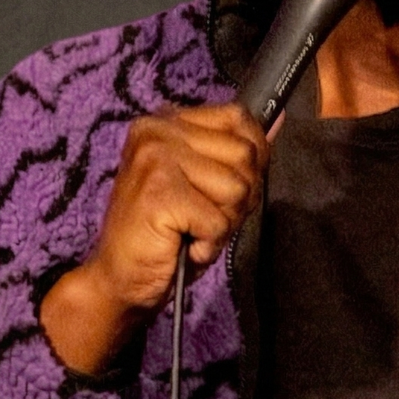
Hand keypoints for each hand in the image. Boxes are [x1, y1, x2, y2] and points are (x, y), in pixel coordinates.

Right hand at [39, 103, 266, 374]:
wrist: (119, 280)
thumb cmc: (167, 234)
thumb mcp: (207, 185)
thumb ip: (239, 152)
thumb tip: (279, 118)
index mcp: (168, 120)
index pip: (238, 119)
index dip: (250, 161)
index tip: (224, 190)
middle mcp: (158, 131)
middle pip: (245, 154)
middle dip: (239, 198)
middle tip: (204, 218)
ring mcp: (156, 158)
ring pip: (237, 188)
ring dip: (224, 222)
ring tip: (192, 231)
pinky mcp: (159, 192)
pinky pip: (218, 220)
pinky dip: (210, 243)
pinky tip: (185, 246)